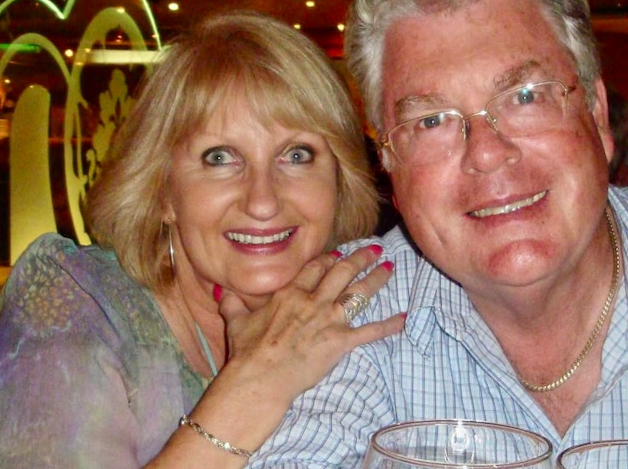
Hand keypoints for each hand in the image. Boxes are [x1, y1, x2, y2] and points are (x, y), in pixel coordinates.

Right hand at [216, 245, 402, 402]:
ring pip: (358, 293)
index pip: (314, 268)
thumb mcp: (236, 323)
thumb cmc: (246, 352)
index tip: (339, 253)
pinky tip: (404, 318)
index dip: (329, 259)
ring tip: (389, 268)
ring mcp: (329, 319)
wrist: (259, 377)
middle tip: (374, 250)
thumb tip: (223, 292)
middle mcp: (313, 301)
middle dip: (360, 259)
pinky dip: (389, 325)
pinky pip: (370, 331)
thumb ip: (233, 304)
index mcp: (289, 293)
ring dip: (376, 280)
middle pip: (341, 272)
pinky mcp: (340, 341)